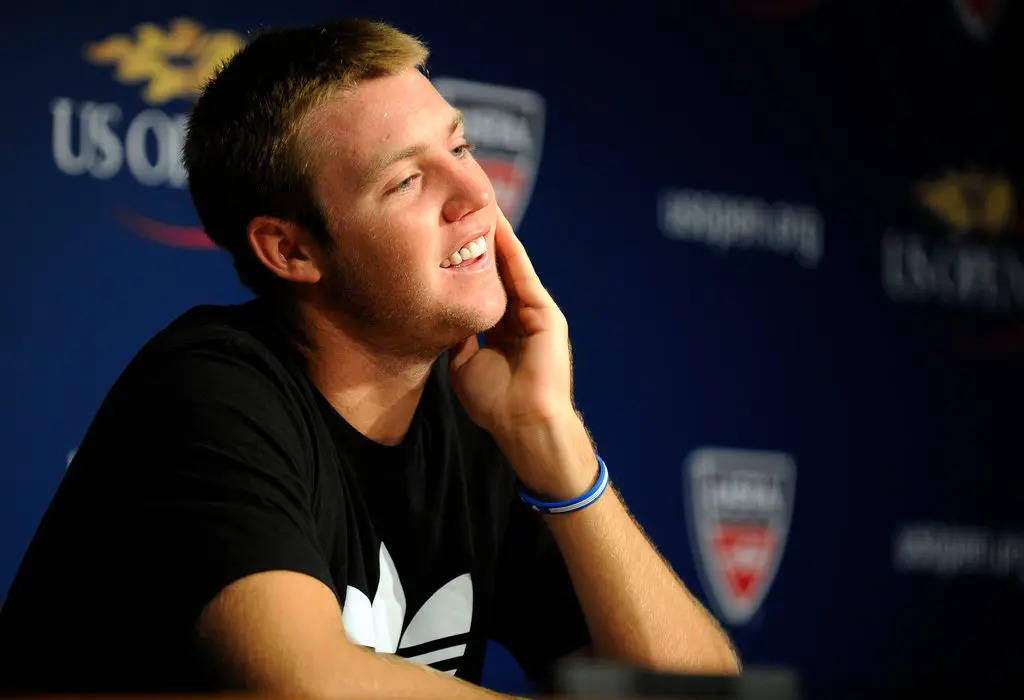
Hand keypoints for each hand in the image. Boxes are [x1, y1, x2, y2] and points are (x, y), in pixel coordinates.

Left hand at [448, 208, 592, 496]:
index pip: (481, 286)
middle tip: (457, 204)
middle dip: (478, 239)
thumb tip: (438, 313)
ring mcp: (535, 312)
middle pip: (495, 268)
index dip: (463, 261)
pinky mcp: (545, 313)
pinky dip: (508, 249)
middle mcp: (520, 315)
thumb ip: (457, 336)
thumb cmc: (494, 403)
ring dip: (493, 234)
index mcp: (502, 329)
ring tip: (475, 202)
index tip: (443, 234)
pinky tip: (494, 225)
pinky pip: (522, 273)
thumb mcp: (463, 363)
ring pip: (510, 264)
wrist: (524, 424)